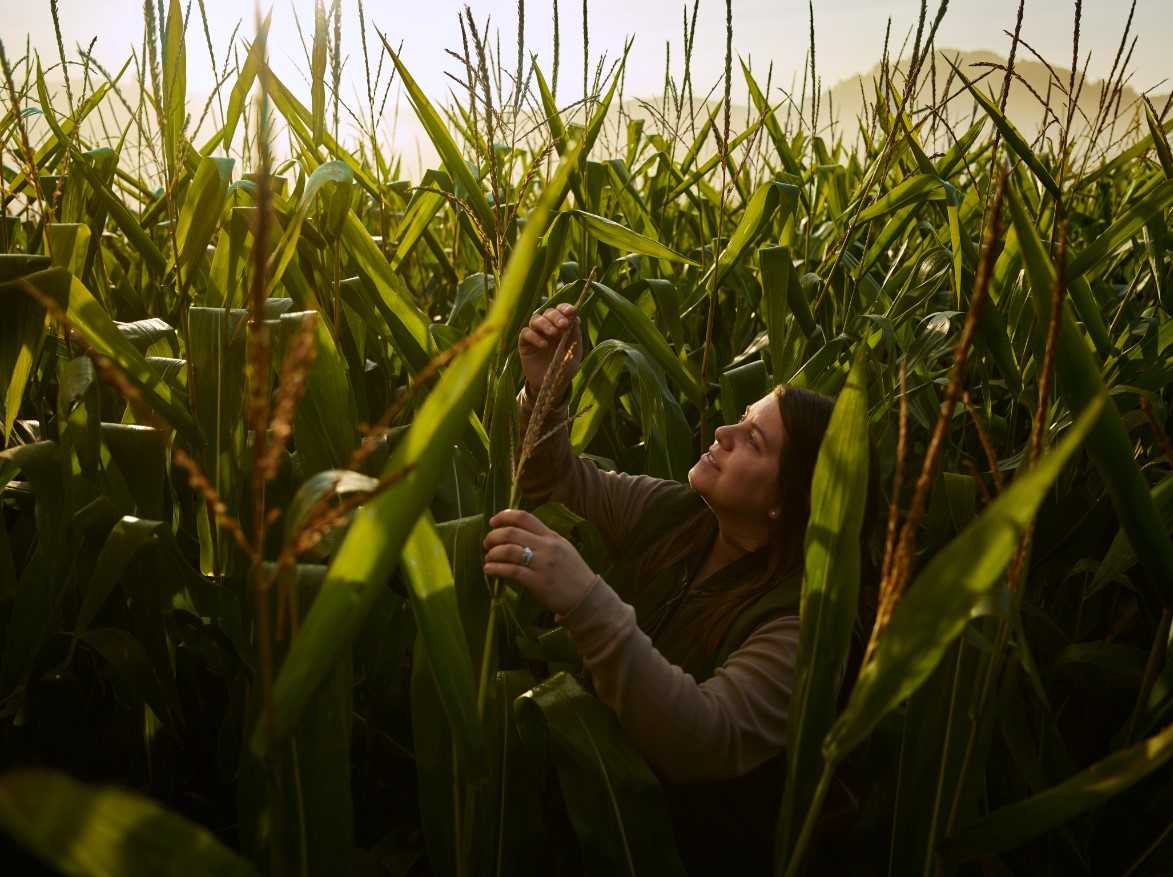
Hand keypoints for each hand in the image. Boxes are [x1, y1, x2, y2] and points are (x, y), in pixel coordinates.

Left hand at [482, 508, 596, 615]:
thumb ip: (543, 539)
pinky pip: (511, 571)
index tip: (493, 522)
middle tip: (487, 543)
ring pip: (509, 551)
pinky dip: (496, 569)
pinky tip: (489, 570)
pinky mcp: (538, 582)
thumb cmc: (572, 572)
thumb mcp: (562, 548)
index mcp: (552, 536)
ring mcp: (543, 564)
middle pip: (512, 533)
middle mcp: (547, 547)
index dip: (505, 516)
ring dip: (492, 553)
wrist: (586, 597)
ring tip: (488, 559)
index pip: (525, 517)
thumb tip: (516, 533)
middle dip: (493, 536)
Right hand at [519, 304, 581, 397]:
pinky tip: (543, 345)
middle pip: (548, 312)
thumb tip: (576, 318)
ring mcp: (535, 334)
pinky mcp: (525, 343)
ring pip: (535, 319)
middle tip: (563, 325)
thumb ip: (575, 336)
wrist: (552, 384)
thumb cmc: (565, 367)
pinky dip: (534, 336)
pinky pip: (526, 333)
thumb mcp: (574, 352)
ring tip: (553, 334)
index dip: (565, 308)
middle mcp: (547, 327)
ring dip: (545, 324)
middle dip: (556, 316)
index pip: (561, 310)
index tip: (570, 312)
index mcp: (561, 326)